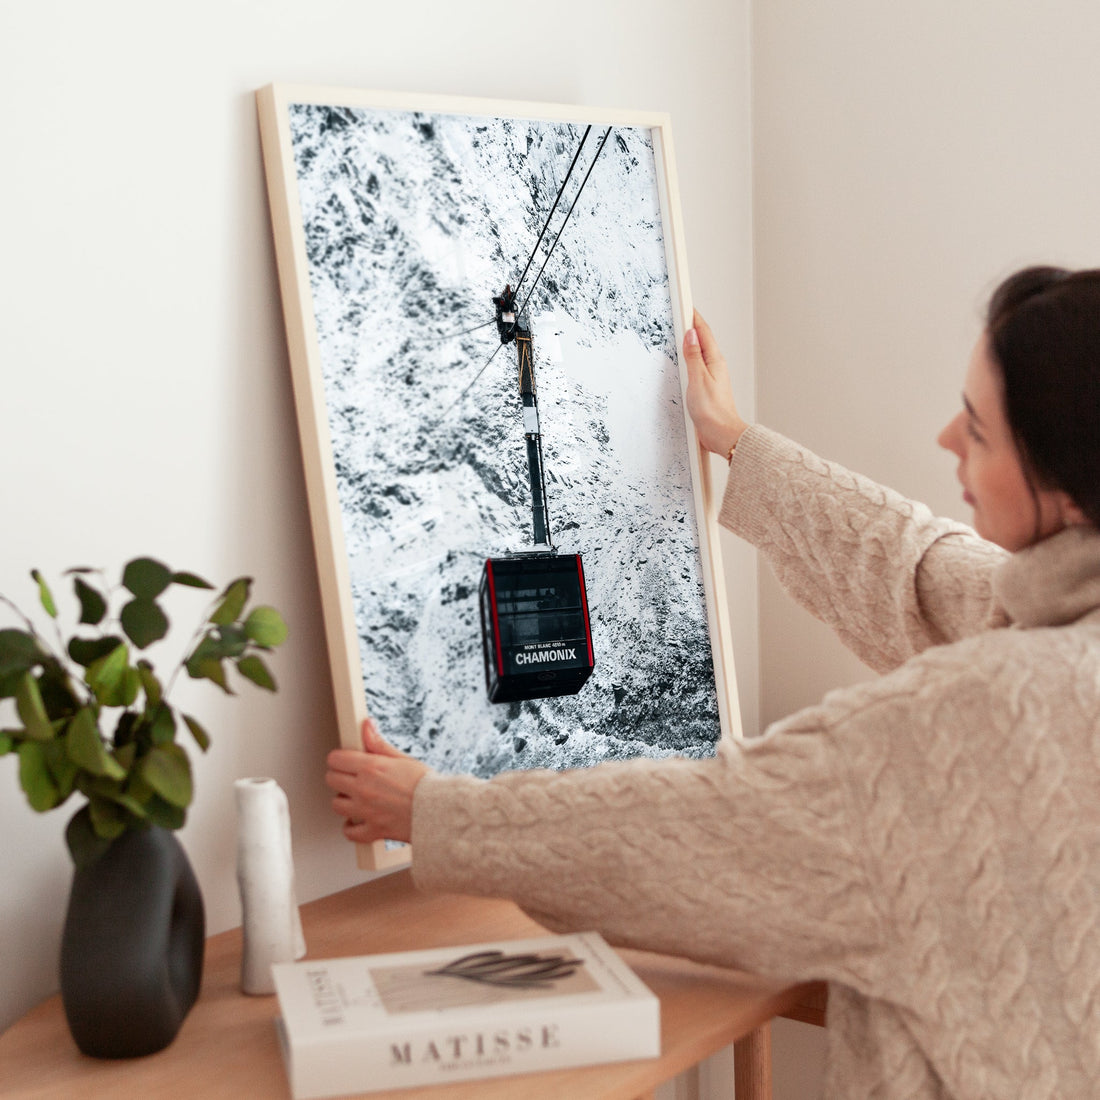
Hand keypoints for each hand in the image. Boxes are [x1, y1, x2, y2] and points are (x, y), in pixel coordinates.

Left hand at [325, 718, 429, 844]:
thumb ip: (378, 744)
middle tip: (351, 777)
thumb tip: (367, 726)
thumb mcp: (402, 759)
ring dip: (344, 801)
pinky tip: (358, 820)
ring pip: (336, 805)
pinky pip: (349, 832)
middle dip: (339, 776)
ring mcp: (366, 811)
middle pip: (331, 780)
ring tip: (356, 797)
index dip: (339, 758)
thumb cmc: (426, 785)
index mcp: (371, 768)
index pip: (336, 759)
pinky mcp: (372, 830)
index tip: (345, 760)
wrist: (441, 811)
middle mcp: (364, 789)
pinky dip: (351, 827)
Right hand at [683, 310, 748, 456]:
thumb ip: (693, 356)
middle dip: (692, 325)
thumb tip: (690, 335)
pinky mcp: (707, 387)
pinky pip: (698, 366)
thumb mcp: (698, 379)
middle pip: (703, 340)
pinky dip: (690, 358)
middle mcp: (715, 366)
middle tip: (682, 313)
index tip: (686, 305)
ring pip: (700, 353)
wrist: (722, 434)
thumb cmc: (712, 411)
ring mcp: (712, 377)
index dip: (694, 317)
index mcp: (714, 361)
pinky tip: (685, 360)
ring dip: (691, 341)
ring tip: (682, 331)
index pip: (703, 332)